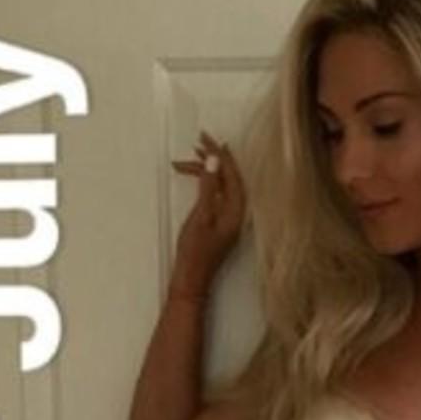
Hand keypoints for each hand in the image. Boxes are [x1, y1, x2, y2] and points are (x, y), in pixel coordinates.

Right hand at [169, 128, 248, 296]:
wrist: (191, 281)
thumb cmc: (195, 253)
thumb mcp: (200, 216)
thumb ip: (208, 187)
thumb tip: (214, 161)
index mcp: (237, 211)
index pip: (232, 173)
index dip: (219, 154)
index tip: (205, 138)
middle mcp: (237, 213)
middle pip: (228, 177)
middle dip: (212, 159)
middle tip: (195, 144)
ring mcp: (229, 219)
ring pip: (220, 186)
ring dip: (204, 172)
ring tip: (183, 162)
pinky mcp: (220, 224)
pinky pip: (216, 195)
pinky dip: (204, 185)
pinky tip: (193, 179)